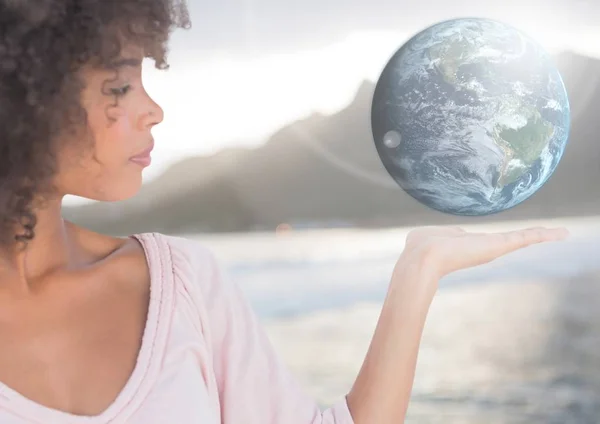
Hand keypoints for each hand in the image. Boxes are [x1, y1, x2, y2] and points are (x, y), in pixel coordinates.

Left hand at [398, 225, 569, 280]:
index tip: (511, 238)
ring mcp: (493, 246)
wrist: (424, 257)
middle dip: (531, 237)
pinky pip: (526, 237)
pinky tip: (561, 233)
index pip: (489, 241)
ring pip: (522, 238)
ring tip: (562, 232)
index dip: (500, 239)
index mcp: (469, 244)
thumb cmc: (422, 245)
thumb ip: (439, 234)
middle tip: (553, 234)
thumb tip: (449, 235)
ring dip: (543, 235)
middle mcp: (484, 247)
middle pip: (512, 240)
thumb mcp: (429, 234)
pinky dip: (543, 234)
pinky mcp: (500, 244)